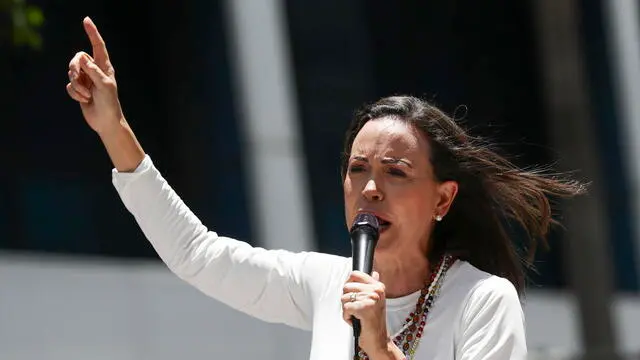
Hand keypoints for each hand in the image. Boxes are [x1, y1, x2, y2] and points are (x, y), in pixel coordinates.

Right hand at [66, 16, 123, 134]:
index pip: (98, 46)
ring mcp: (86, 80)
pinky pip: (69, 85)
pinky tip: (84, 100)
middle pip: (77, 59)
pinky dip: (74, 93)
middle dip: (74, 69)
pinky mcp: (79, 89)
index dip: (92, 33)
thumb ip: (94, 71)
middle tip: (78, 78)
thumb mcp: (104, 86)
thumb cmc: (110, 103)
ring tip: (87, 95)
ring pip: (71, 73)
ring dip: (77, 85)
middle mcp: (94, 71)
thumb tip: (82, 59)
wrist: (105, 121)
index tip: (86, 21)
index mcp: (104, 67)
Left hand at [342, 271, 397, 357]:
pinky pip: (345, 308)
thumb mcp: (376, 301)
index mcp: (379, 286)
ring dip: (347, 310)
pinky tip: (356, 321)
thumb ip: (373, 286)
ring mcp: (371, 299)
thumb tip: (374, 273)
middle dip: (346, 300)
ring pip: (344, 298)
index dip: (348, 284)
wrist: (379, 341)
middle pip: (346, 287)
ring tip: (357, 316)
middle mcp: (376, 290)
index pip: (355, 274)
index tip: (351, 293)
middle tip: (356, 310)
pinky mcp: (364, 308)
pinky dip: (347, 317)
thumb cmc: (374, 322)